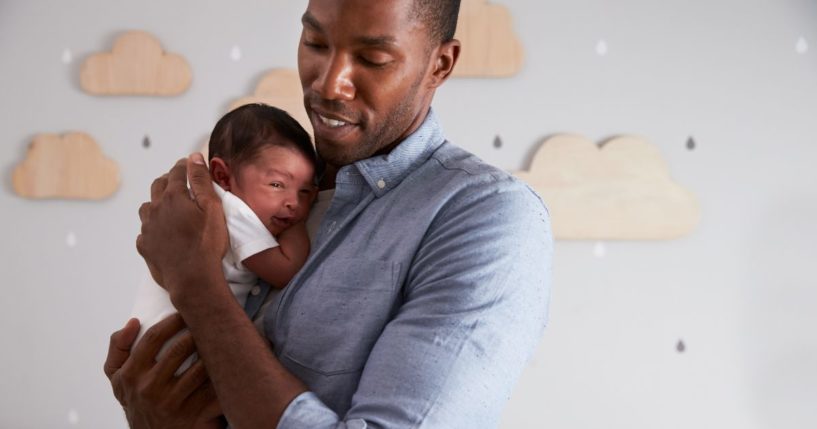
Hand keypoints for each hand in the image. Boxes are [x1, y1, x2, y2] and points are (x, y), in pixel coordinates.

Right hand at [104, 315, 220, 427]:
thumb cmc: (138, 401)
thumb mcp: (118, 380)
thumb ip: (118, 349)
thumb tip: (134, 321)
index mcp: (130, 375)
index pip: (154, 337)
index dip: (173, 320)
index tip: (186, 312)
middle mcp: (149, 389)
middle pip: (181, 348)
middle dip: (198, 331)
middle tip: (209, 321)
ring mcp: (172, 404)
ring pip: (202, 368)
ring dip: (214, 351)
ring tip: (222, 338)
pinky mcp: (193, 416)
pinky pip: (215, 389)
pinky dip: (225, 375)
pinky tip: (231, 364)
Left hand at [136, 154, 227, 301]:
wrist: (193, 279)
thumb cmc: (207, 243)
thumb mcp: (212, 208)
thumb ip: (201, 181)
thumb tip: (194, 157)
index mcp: (174, 197)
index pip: (176, 173)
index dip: (183, 166)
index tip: (188, 163)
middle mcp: (155, 209)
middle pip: (157, 186)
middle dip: (168, 180)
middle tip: (179, 181)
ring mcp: (147, 228)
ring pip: (147, 208)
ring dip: (157, 203)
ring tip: (169, 208)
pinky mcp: (145, 246)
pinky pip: (145, 230)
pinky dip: (154, 226)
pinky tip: (163, 233)